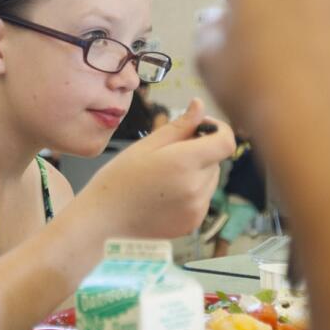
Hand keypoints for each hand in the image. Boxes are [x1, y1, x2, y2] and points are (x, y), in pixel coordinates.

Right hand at [79, 99, 233, 238]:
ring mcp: (196, 209)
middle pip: (216, 160)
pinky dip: (191, 192)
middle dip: (200, 151)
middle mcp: (196, 188)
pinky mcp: (192, 224)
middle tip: (169, 154)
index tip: (202, 127)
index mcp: (184, 163)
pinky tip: (164, 194)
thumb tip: (199, 106)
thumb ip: (178, 126)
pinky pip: (202, 199)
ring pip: (210, 180)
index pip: (226, 142)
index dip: (219, 130)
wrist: (103, 223)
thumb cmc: (117, 182)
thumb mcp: (145, 146)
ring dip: (197, 173)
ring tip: (164, 177)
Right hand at [195, 0, 329, 151]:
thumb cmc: (255, 89)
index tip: (238, 41)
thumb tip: (217, 22)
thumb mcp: (208, 65)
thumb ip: (209, 34)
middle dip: (278, 19)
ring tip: (304, 82)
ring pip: (321, 14)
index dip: (238, 12)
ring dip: (311, 36)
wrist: (322, 123)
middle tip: (269, 63)